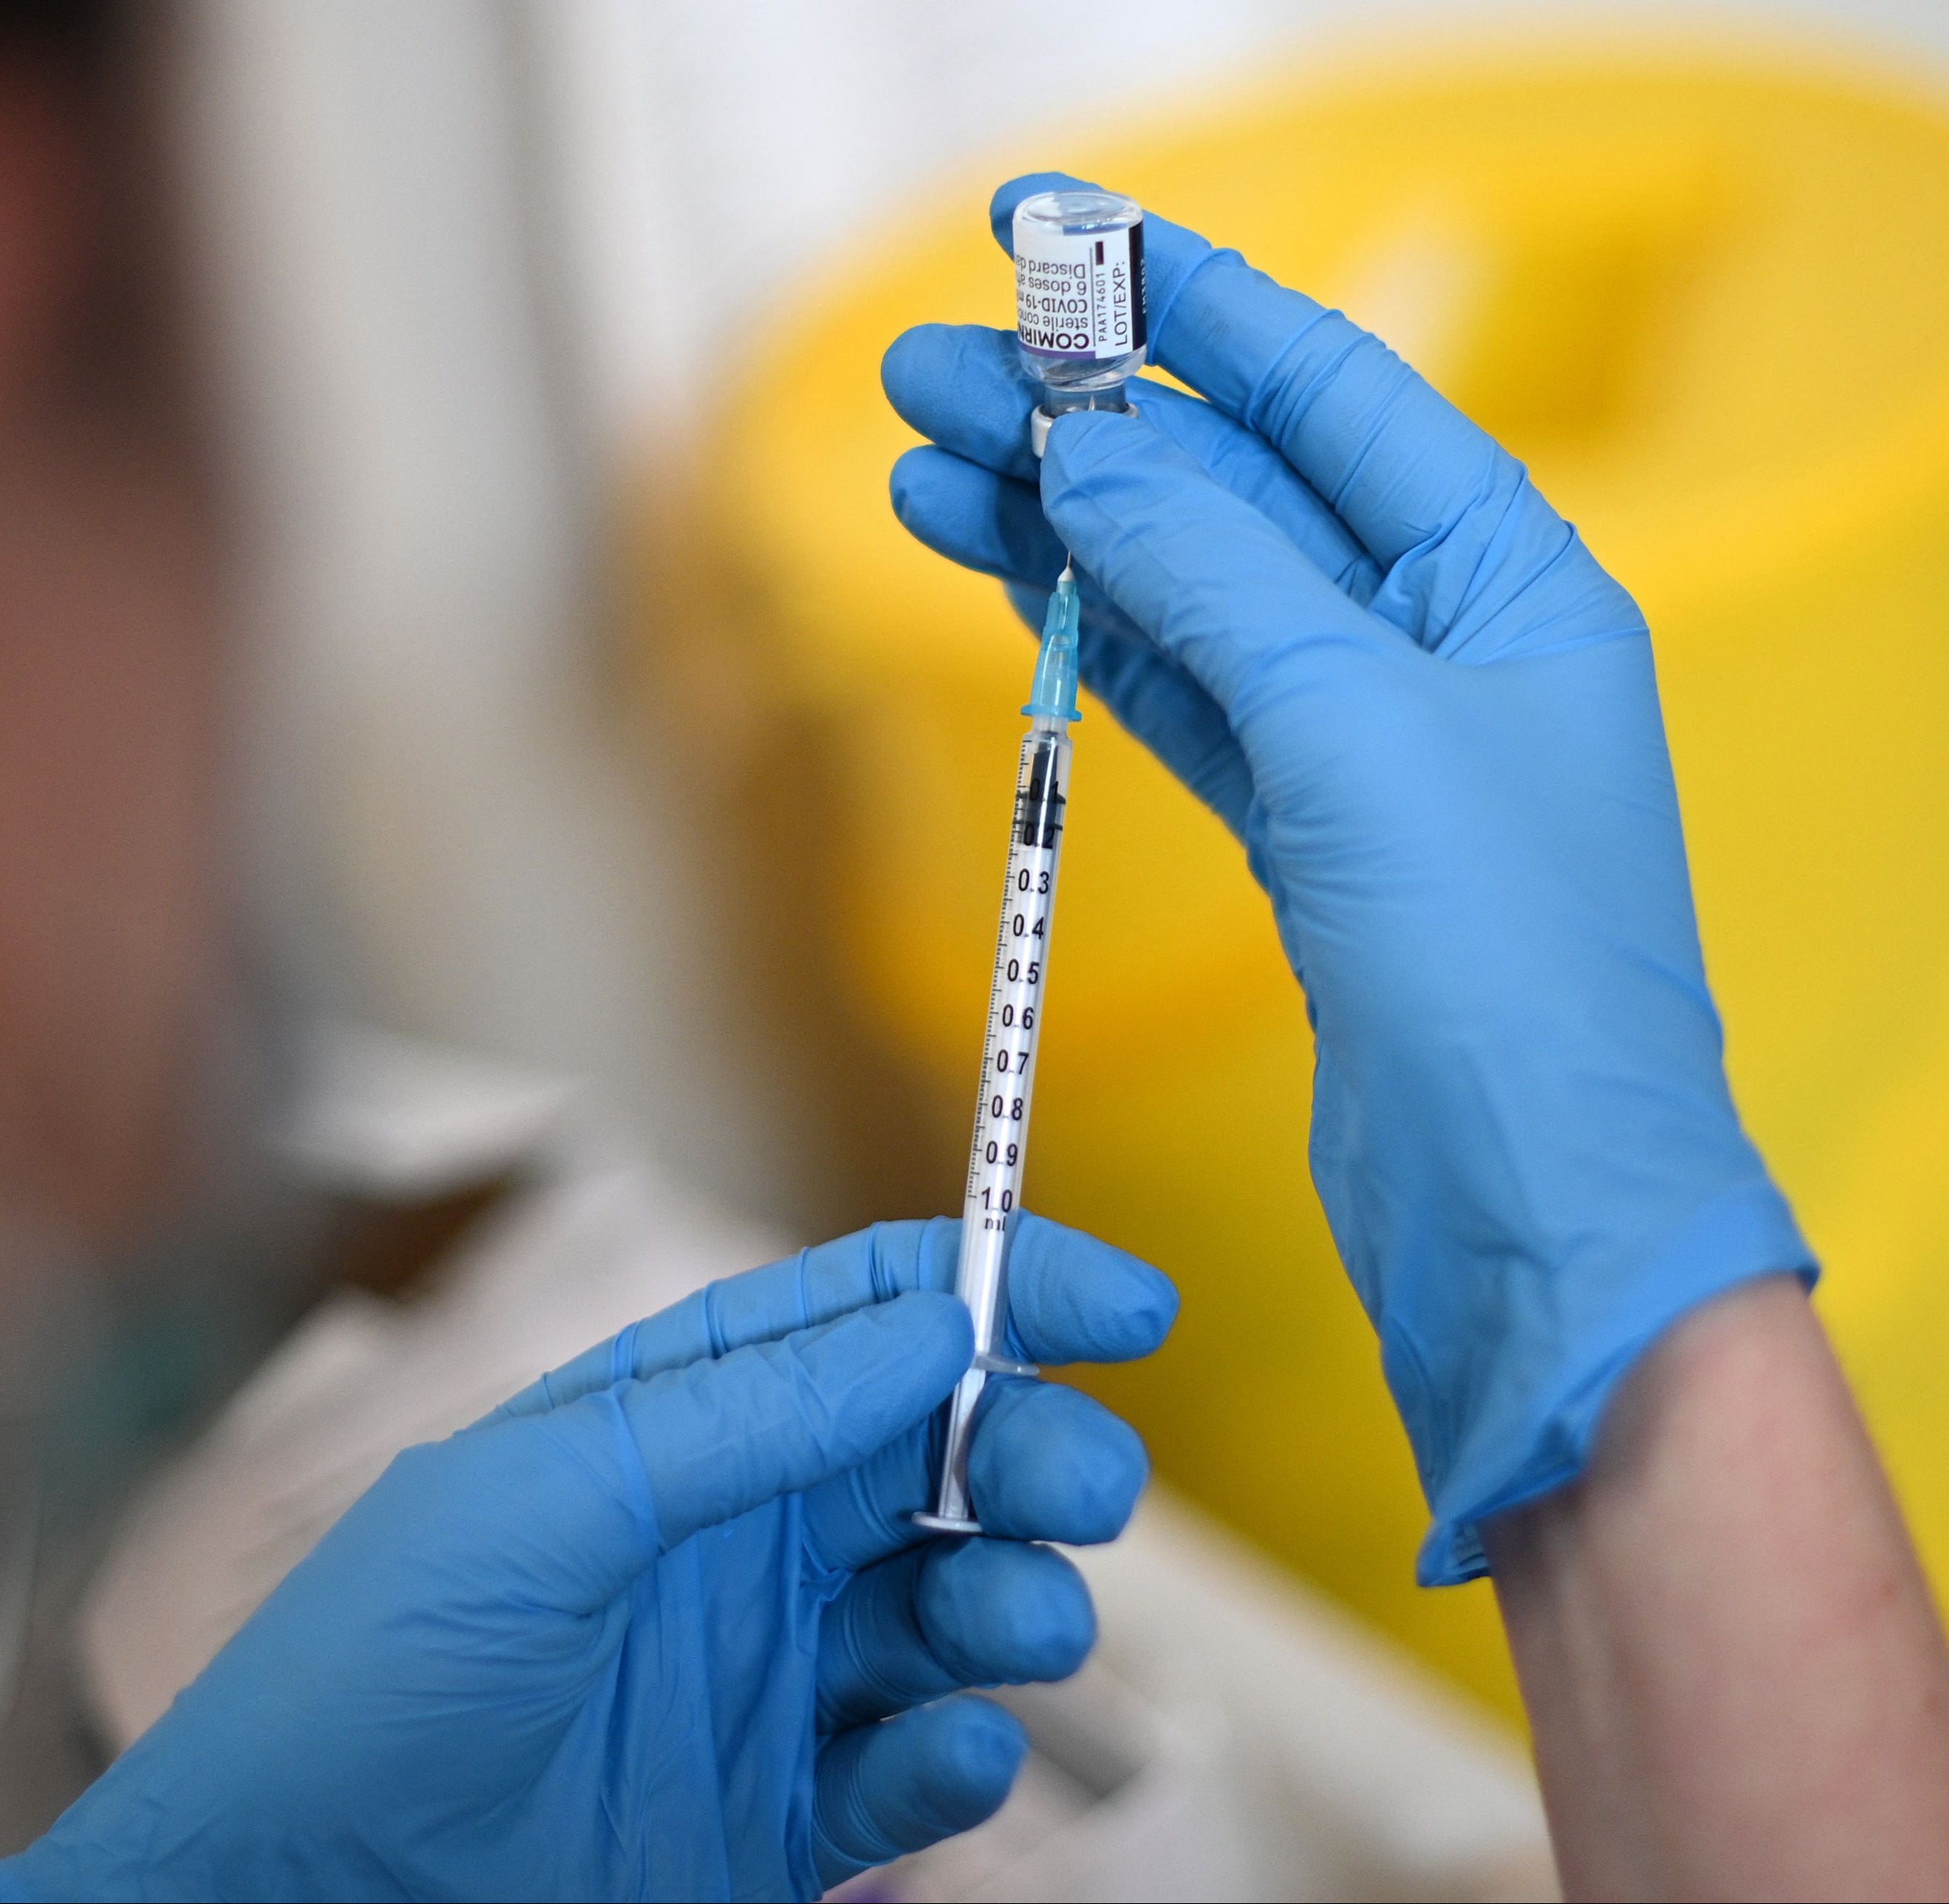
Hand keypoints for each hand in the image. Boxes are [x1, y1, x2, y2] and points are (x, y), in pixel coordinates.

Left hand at [0, 1216, 1174, 1900]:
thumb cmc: (365, 1676)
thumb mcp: (546, 1503)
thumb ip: (745, 1416)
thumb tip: (932, 1323)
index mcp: (670, 1423)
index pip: (860, 1319)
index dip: (995, 1288)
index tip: (1127, 1304)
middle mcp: (730, 1536)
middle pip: (935, 1460)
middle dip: (1030, 1454)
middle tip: (1079, 1487)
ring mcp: (757, 1677)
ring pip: (946, 1610)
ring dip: (1012, 1603)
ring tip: (1011, 1626)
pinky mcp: (771, 1816)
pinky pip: (905, 1771)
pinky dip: (954, 1760)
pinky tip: (950, 1753)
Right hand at [880, 175, 1809, 1581]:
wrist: (1527, 1215)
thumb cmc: (1505, 977)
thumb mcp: (1358, 731)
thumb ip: (1216, 580)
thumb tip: (1087, 457)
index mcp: (1506, 578)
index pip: (1327, 391)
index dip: (1185, 308)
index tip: (1055, 242)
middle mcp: (1439, 643)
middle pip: (1232, 489)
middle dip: (1079, 423)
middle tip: (926, 369)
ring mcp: (1365, 744)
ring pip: (1181, 596)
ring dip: (1053, 530)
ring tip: (919, 466)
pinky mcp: (1300, 840)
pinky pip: (1175, 698)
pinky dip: (1084, 639)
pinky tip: (1000, 576)